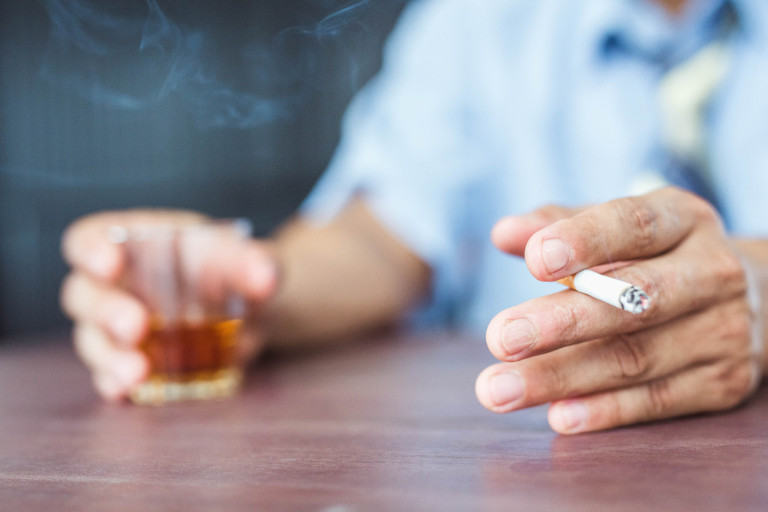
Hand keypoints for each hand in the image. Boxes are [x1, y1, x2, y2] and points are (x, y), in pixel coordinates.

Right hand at [60, 209, 277, 400]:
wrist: (253, 308)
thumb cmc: (236, 269)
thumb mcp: (246, 260)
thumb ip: (253, 263)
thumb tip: (265, 277)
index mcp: (134, 242)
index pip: (89, 238)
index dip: (90, 249)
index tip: (108, 263)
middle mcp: (116, 283)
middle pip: (84, 294)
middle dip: (105, 312)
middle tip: (134, 328)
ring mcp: (116, 325)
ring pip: (92, 338)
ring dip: (109, 357)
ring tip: (137, 374)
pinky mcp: (130, 359)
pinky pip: (109, 373)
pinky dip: (115, 383)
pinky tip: (129, 393)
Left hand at [475, 188, 765, 433]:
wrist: (749, 299)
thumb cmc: (656, 257)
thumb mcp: (617, 229)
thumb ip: (558, 225)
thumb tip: (505, 233)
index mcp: (683, 220)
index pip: (634, 224)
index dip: (586, 240)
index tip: (535, 259)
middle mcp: (712, 272)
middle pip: (636, 299)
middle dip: (563, 322)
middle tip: (501, 337)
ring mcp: (723, 330)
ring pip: (635, 358)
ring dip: (561, 377)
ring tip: (499, 389)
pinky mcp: (723, 382)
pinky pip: (658, 400)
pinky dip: (605, 410)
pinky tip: (557, 415)